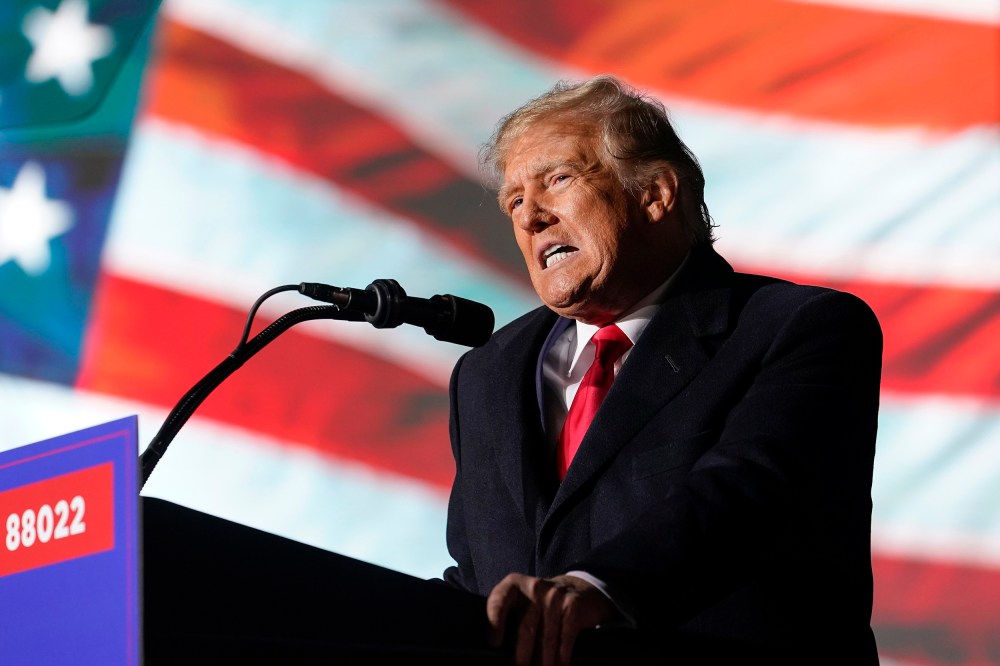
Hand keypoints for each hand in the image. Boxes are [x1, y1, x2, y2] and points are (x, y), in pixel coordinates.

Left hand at [486, 573, 614, 665]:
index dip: (495, 622)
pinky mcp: (572, 606)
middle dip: (522, 657)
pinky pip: (565, 639)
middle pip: (526, 629)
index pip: (499, 600)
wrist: (577, 589)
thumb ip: (507, 618)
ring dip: (542, 663)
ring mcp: (555, 596)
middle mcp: (534, 587)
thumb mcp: (521, 602)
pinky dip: (561, 659)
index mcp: (513, 585)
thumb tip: (496, 649)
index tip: (494, 643)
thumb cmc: (539, 604)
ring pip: (546, 639)